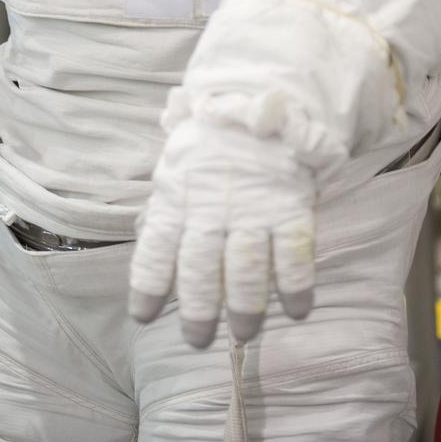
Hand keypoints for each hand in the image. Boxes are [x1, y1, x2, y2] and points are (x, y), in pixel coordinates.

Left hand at [129, 112, 315, 346]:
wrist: (255, 100)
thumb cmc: (209, 145)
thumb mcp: (174, 168)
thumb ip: (165, 207)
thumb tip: (144, 239)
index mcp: (177, 196)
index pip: (157, 248)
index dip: (149, 285)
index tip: (142, 317)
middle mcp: (211, 207)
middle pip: (200, 267)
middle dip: (198, 309)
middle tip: (197, 341)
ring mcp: (252, 207)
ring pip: (245, 266)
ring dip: (245, 305)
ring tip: (245, 333)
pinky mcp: (289, 204)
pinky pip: (293, 251)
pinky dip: (295, 283)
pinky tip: (297, 310)